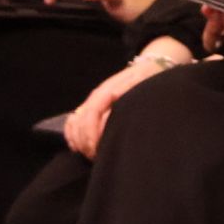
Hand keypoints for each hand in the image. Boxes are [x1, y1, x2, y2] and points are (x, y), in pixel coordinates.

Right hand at [64, 45, 188, 158]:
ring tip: (90, 155)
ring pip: (74, 122)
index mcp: (107, 90)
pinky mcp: (92, 106)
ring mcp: (93, 101)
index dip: (91, 134)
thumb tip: (111, 107)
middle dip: (85, 141)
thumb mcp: (143, 84)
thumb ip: (127, 95)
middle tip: (95, 157)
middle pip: (81, 121)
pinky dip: (72, 135)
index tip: (97, 150)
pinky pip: (73, 121)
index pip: (91, 114)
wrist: (151, 66)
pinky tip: (78, 147)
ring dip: (79, 140)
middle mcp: (96, 96)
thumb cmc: (149, 78)